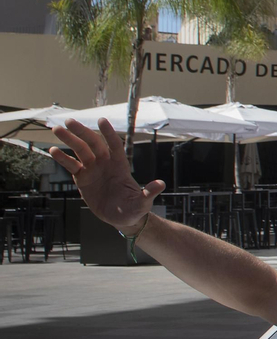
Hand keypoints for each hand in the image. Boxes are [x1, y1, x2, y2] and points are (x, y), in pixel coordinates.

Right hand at [47, 118, 161, 232]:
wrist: (122, 218)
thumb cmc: (134, 208)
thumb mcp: (142, 202)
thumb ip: (148, 192)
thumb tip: (161, 184)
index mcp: (120, 166)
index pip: (114, 145)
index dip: (109, 133)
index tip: (101, 120)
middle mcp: (105, 164)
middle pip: (93, 144)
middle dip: (82, 132)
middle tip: (69, 121)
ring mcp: (93, 170)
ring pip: (80, 151)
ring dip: (69, 140)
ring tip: (56, 129)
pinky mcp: (83, 179)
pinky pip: (71, 165)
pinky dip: (62, 158)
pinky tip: (53, 150)